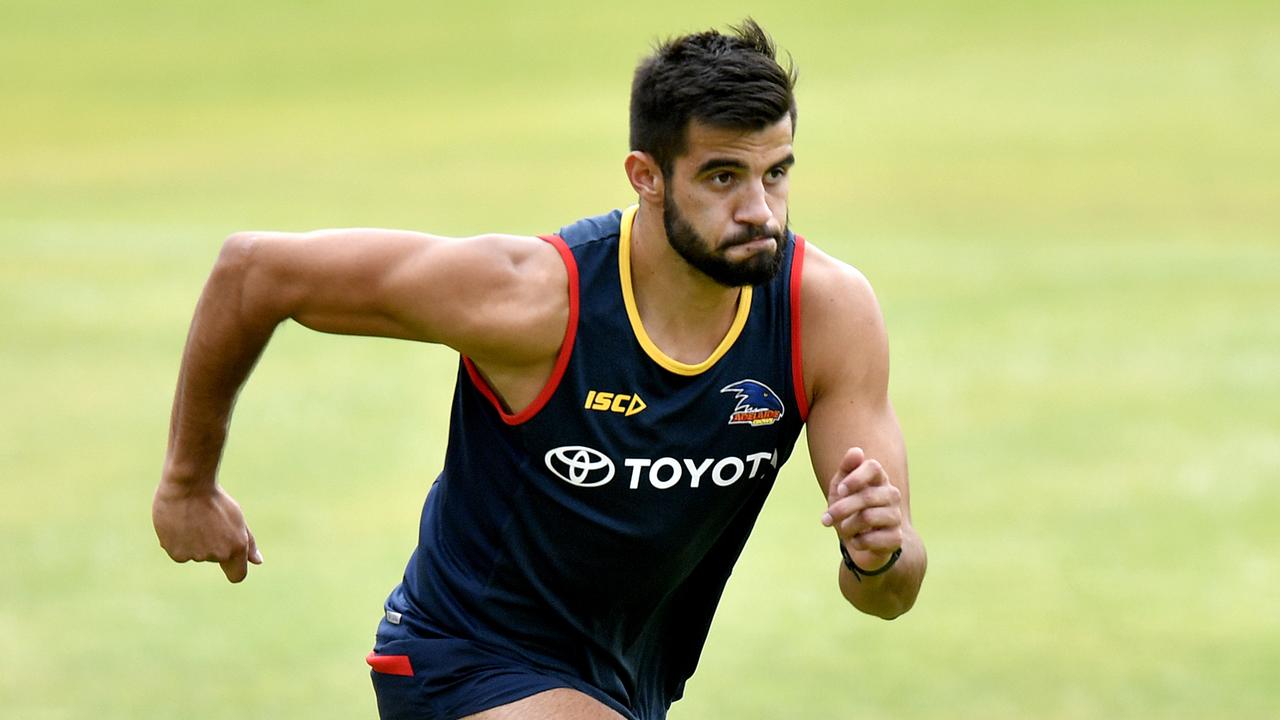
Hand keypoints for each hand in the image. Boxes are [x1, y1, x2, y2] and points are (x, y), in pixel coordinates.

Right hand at [152, 480, 262, 582]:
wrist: (188, 485)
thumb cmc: (215, 500)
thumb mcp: (237, 519)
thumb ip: (248, 544)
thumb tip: (258, 562)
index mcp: (237, 548)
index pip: (237, 576)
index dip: (233, 567)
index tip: (228, 559)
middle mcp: (217, 555)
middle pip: (214, 558)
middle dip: (212, 544)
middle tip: (207, 521)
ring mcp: (196, 555)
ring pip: (195, 554)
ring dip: (193, 542)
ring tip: (192, 520)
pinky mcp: (176, 553)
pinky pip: (179, 553)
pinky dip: (178, 542)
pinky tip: (178, 524)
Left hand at [821, 447, 902, 569]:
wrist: (857, 542)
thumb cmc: (847, 510)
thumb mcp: (840, 488)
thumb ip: (846, 468)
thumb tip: (856, 451)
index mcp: (878, 479)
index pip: (874, 467)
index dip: (855, 478)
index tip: (840, 490)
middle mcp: (891, 494)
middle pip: (866, 496)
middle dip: (841, 509)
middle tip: (826, 518)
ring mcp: (896, 516)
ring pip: (868, 517)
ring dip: (848, 527)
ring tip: (845, 530)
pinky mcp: (896, 538)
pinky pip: (874, 539)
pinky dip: (858, 542)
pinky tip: (857, 541)